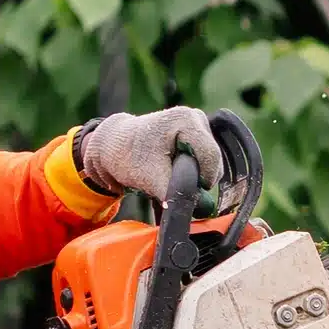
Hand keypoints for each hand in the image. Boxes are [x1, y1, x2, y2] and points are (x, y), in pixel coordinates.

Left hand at [80, 107, 222, 201]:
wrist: (115, 146)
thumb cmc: (128, 157)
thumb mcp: (151, 179)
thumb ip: (176, 195)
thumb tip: (200, 210)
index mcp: (186, 120)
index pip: (211, 157)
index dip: (203, 180)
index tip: (186, 191)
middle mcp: (196, 117)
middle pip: (213, 159)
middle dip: (197, 178)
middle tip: (171, 181)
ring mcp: (197, 123)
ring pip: (210, 161)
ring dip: (195, 175)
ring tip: (170, 174)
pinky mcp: (197, 132)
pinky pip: (205, 159)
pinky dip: (194, 170)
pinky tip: (174, 170)